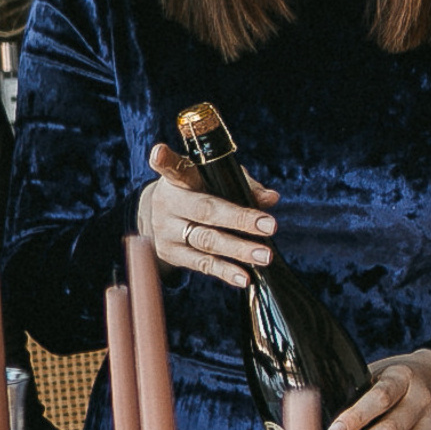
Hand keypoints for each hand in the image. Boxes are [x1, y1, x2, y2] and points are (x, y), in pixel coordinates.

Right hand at [137, 144, 276, 291]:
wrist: (161, 217)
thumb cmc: (199, 193)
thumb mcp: (215, 181)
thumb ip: (242, 185)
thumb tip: (271, 198)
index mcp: (178, 180)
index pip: (173, 168)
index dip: (165, 160)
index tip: (159, 153)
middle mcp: (167, 203)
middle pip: (205, 210)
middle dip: (239, 219)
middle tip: (270, 227)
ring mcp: (166, 231)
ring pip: (206, 240)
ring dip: (239, 249)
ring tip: (264, 256)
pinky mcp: (170, 254)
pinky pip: (202, 264)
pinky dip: (225, 271)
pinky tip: (244, 276)